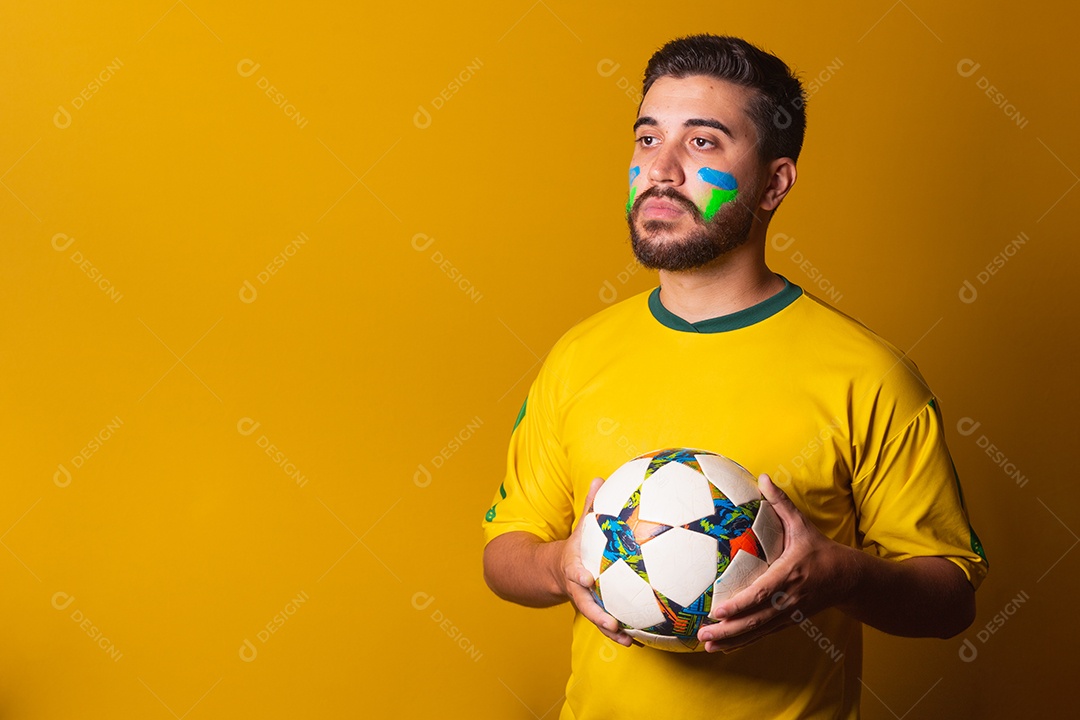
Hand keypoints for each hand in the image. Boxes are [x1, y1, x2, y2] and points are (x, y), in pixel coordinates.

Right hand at [560, 477, 633, 646]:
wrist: (553, 570)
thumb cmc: (576, 544)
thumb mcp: (580, 525)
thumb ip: (590, 505)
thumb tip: (599, 477)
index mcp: (573, 566)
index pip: (573, 571)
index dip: (579, 574)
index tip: (587, 577)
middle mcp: (578, 588)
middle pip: (584, 604)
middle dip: (596, 614)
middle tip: (612, 622)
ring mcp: (584, 602)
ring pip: (595, 619)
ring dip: (609, 630)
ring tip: (627, 639)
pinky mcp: (593, 610)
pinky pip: (605, 624)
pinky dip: (619, 633)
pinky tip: (638, 640)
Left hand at [697, 474, 856, 652]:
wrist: (850, 579)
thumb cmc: (821, 549)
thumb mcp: (802, 525)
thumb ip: (781, 503)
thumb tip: (762, 476)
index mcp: (790, 575)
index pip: (762, 593)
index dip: (740, 604)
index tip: (718, 610)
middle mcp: (789, 599)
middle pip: (756, 620)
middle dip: (729, 630)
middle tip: (703, 635)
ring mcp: (790, 614)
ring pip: (758, 632)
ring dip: (732, 641)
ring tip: (707, 646)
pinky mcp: (789, 621)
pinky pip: (763, 634)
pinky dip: (744, 642)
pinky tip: (725, 647)